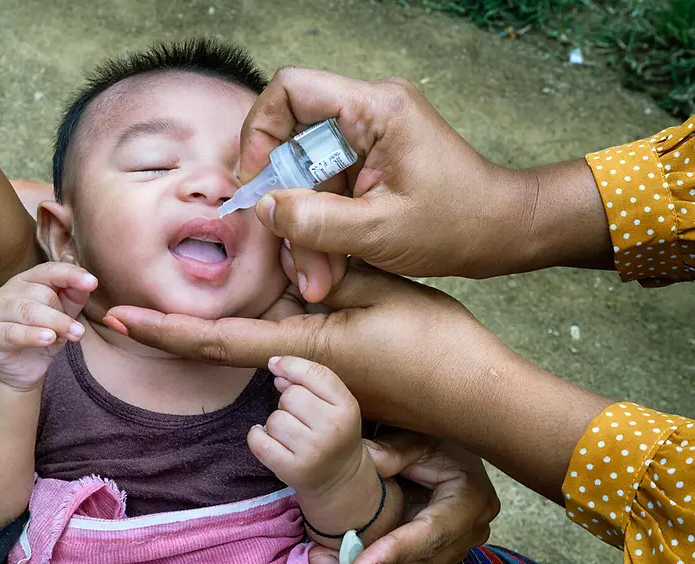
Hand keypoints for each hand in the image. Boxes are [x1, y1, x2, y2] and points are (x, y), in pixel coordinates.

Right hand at [0, 262, 96, 390]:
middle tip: (78, 332)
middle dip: (64, 313)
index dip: (71, 274)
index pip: (49, 270)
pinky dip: (32, 335)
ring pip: (28, 311)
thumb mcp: (62, 316)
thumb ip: (74, 297)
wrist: (16, 369)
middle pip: (41, 293)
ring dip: (56, 323)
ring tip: (74, 335)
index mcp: (26, 281)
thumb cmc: (40, 336)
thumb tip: (89, 282)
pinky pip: (12, 332)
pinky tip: (48, 338)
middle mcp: (8, 291)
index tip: (92, 282)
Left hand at [105, 262, 609, 501]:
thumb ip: (324, 264)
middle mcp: (299, 371)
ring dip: (228, 321)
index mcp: (303, 350)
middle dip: (175, 329)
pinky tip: (277, 290)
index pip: (218, 341)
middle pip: (224, 347)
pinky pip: (287, 345)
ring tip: (204, 297)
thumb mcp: (379, 290)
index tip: (120, 319)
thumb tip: (281, 236)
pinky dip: (267, 320)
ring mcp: (316, 378)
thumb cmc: (436, 345)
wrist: (479, 394)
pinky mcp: (336, 374)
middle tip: (125, 306)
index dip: (165, 331)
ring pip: (258, 343)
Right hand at [237, 67, 611, 290]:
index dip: (260, 132)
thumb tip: (263, 209)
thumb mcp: (379, 233)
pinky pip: (325, 191)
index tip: (255, 182)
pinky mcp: (369, 164)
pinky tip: (327, 267)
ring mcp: (368, 139)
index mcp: (377, 110)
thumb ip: (314, 222)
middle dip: (286, 202)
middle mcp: (369, 114)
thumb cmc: (458, 225)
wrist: (503, 232)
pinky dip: (320, 229)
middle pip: (293, 143)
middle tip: (289, 252)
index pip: (291, 90)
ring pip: (306, 176)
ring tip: (315, 276)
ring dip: (303, 226)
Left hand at [248, 357, 365, 496]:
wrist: (341, 479)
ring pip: (274, 419)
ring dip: (276, 423)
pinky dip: (256, 436)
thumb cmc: (333, 434)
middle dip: (287, 402)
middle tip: (299, 417)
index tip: (275, 365)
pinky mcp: (293, 469)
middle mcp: (332, 428)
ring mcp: (313, 451)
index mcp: (347, 407)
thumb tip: (276, 366)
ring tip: (291, 434)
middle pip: (290, 395)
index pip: (315, 374)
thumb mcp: (335, 405)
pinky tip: (266, 437)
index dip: (291, 365)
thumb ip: (310, 381)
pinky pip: (259, 441)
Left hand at [308, 432, 498, 563]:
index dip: (394, 552)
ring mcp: (451, 547)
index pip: (431, 534)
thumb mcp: (417, 437)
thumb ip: (394, 450)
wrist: (451, 450)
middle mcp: (468, 532)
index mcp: (470, 500)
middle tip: (321, 563)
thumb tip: (366, 460)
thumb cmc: (435, 439)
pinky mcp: (431, 554)